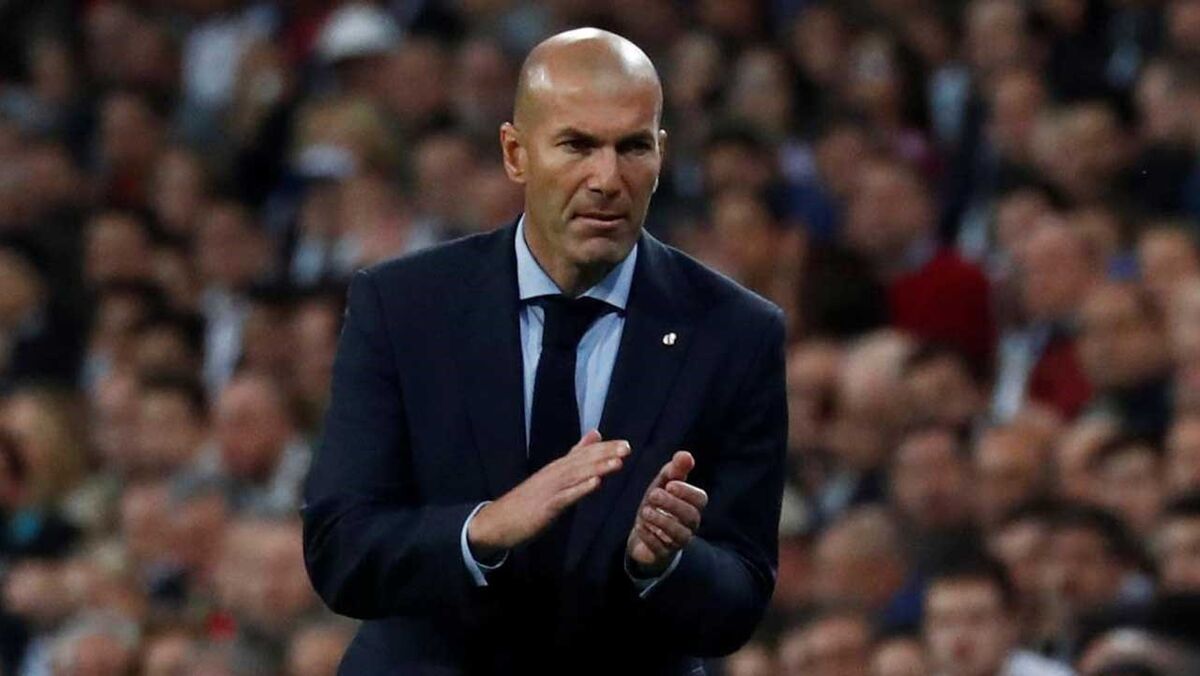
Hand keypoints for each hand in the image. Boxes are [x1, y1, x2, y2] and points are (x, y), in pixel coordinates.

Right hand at [468, 429, 628, 558]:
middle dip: (605, 454)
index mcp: (557, 468)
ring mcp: (549, 490)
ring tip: (617, 462)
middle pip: (582, 461)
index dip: (604, 448)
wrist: (496, 522)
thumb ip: (574, 457)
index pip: (583, 454)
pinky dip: (580, 490)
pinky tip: (596, 484)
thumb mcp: (552, 477)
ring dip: (597, 468)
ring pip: (576, 476)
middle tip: (627, 447)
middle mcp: (554, 474)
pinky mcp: (545, 507)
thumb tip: (595, 435)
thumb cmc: (527, 501)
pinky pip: (565, 497)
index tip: (626, 444)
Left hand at [626, 451, 707, 576]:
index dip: (686, 491)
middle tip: (653, 495)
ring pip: (679, 534)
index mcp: (693, 505)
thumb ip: (675, 470)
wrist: (644, 531)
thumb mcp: (663, 484)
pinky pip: (661, 548)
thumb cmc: (658, 504)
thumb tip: (685, 455)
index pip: (700, 499)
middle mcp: (690, 524)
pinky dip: (650, 536)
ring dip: (661, 521)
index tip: (670, 484)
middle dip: (672, 504)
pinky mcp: (663, 553)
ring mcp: (678, 541)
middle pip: (691, 516)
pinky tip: (640, 526)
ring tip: (645, 511)